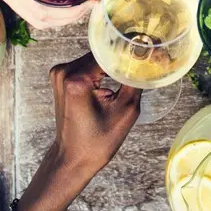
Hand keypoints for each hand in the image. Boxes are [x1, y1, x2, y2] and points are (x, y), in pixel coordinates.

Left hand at [49, 53, 140, 181]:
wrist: (72, 158)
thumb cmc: (97, 142)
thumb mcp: (126, 111)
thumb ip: (136, 80)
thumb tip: (146, 58)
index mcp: (77, 80)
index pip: (110, 53)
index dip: (132, 52)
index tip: (150, 54)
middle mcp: (64, 72)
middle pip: (102, 53)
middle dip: (122, 57)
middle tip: (143, 65)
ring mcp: (59, 73)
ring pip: (95, 58)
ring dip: (112, 64)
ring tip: (130, 74)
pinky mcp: (61, 77)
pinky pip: (86, 65)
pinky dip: (101, 70)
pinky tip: (114, 79)